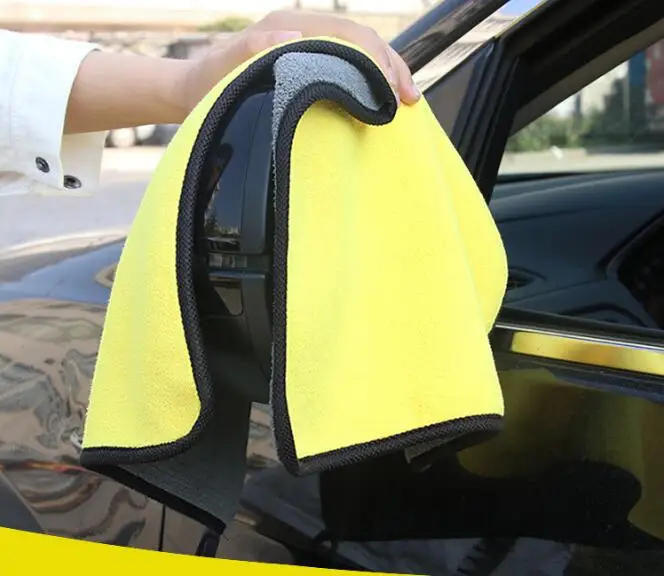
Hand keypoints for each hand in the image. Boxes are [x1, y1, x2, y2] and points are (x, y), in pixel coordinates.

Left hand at [177, 10, 420, 117]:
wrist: (191, 92)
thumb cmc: (207, 83)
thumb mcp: (224, 66)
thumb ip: (252, 47)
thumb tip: (294, 35)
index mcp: (291, 25)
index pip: (349, 34)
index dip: (376, 61)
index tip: (392, 92)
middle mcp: (303, 32)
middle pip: (362, 41)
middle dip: (391, 67)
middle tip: (410, 100)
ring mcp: (307, 48)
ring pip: (360, 54)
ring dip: (386, 74)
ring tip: (406, 101)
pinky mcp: (306, 66)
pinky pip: (347, 68)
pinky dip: (369, 82)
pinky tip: (380, 100)